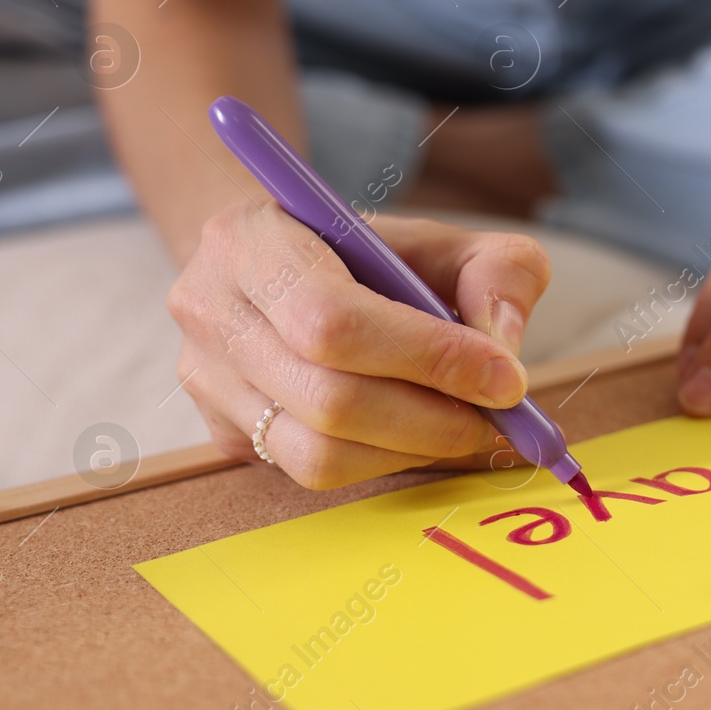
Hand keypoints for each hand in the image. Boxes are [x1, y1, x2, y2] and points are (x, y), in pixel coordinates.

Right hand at [168, 202, 550, 487]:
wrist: (290, 264)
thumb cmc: (372, 252)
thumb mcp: (445, 238)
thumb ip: (497, 272)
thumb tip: (503, 349)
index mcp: (251, 238)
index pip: (335, 319)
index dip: (427, 356)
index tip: (504, 377)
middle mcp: (209, 308)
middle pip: (327, 397)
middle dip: (431, 416)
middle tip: (496, 416)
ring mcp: (206, 378)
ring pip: (317, 451)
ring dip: (412, 448)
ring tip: (465, 425)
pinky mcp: (223, 431)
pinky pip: (309, 471)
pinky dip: (382, 461)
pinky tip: (417, 432)